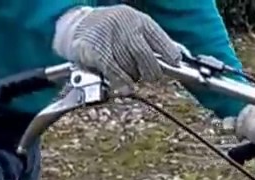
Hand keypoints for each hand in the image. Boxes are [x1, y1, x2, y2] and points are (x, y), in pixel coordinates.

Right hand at [52, 5, 183, 90]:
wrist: (77, 25)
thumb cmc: (114, 31)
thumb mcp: (137, 30)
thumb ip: (156, 44)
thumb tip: (178, 59)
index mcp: (138, 20)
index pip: (160, 39)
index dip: (170, 54)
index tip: (175, 64)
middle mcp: (123, 24)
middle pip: (145, 55)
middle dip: (151, 71)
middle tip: (150, 76)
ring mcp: (106, 35)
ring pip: (129, 66)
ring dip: (132, 75)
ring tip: (128, 72)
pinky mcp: (92, 48)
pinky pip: (112, 70)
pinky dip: (120, 80)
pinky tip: (124, 84)